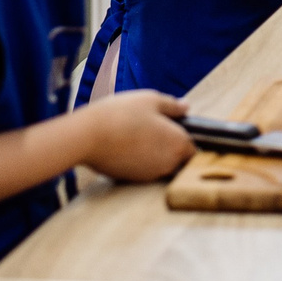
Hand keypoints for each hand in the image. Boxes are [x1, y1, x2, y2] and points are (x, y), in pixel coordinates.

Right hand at [75, 89, 194, 181]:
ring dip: (153, 154)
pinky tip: (124, 145)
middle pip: (177, 159)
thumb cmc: (122, 114)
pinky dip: (138, 160)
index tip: (173, 129)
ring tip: (136, 135)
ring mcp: (150, 175)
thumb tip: (186, 107)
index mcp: (178, 144)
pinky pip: (142, 170)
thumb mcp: (151, 100)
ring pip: (159, 165)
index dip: (185, 139)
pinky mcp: (132, 180)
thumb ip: (173, 106)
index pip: (193, 149)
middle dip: (169, 148)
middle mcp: (168, 164)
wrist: (88, 136)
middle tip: (152, 129)